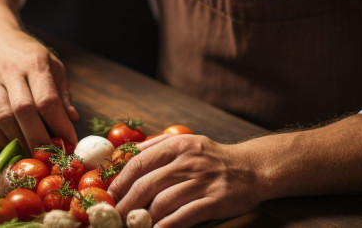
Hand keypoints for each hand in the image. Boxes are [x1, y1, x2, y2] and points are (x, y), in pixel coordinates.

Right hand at [0, 29, 78, 150]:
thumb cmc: (27, 54)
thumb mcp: (52, 64)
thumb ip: (61, 93)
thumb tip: (72, 119)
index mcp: (35, 62)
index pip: (47, 99)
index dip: (59, 126)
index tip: (69, 144)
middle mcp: (10, 71)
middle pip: (24, 111)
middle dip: (39, 139)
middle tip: (51, 158)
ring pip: (3, 119)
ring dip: (20, 141)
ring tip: (34, 156)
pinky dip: (3, 138)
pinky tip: (15, 145)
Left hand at [109, 134, 261, 227]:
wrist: (253, 168)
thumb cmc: (214, 157)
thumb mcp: (187, 142)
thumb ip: (158, 145)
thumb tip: (126, 153)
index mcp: (178, 145)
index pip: (139, 162)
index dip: (120, 181)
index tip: (108, 196)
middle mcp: (188, 161)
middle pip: (147, 184)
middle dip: (126, 203)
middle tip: (114, 216)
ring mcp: (202, 181)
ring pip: (163, 202)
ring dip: (143, 217)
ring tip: (133, 225)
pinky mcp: (215, 200)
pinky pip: (184, 216)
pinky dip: (167, 226)